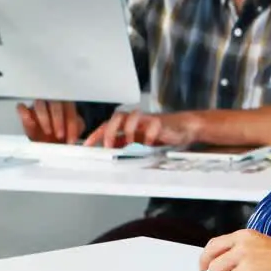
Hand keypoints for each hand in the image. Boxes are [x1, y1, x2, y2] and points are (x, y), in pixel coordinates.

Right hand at [16, 100, 81, 143]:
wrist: (50, 139)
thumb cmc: (62, 134)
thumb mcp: (73, 133)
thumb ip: (77, 131)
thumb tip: (85, 140)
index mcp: (66, 105)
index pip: (70, 110)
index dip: (71, 124)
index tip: (71, 138)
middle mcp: (52, 103)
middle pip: (55, 104)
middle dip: (59, 120)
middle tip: (60, 135)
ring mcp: (38, 106)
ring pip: (40, 105)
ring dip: (44, 119)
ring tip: (48, 132)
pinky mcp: (26, 112)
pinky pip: (22, 108)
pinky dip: (24, 114)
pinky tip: (30, 122)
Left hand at [85, 109, 201, 147]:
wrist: (183, 127)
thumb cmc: (161, 134)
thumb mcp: (139, 142)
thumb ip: (126, 146)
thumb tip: (110, 154)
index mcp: (128, 125)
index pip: (107, 126)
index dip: (96, 134)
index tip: (86, 145)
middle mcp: (135, 120)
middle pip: (116, 117)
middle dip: (109, 131)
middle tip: (108, 146)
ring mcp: (147, 120)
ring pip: (131, 116)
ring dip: (127, 131)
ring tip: (129, 145)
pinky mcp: (160, 122)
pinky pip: (151, 125)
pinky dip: (148, 135)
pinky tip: (148, 145)